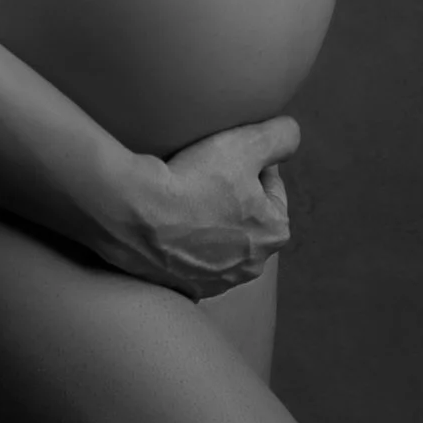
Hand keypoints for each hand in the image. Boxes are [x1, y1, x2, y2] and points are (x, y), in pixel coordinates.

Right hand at [98, 117, 300, 297]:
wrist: (132, 214)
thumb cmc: (193, 179)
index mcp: (274, 232)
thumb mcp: (246, 143)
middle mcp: (250, 267)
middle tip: (199, 174)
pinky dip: (179, 242)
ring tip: (179, 197)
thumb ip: (281, 136)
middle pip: (244, 214)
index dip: (245, 162)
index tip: (220, 158)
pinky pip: (186, 257)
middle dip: (228, 195)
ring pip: (216, 237)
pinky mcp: (181, 288)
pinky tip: (164, 222)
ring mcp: (214, 283)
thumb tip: (289, 134)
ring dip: (204, 219)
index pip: (268, 183)